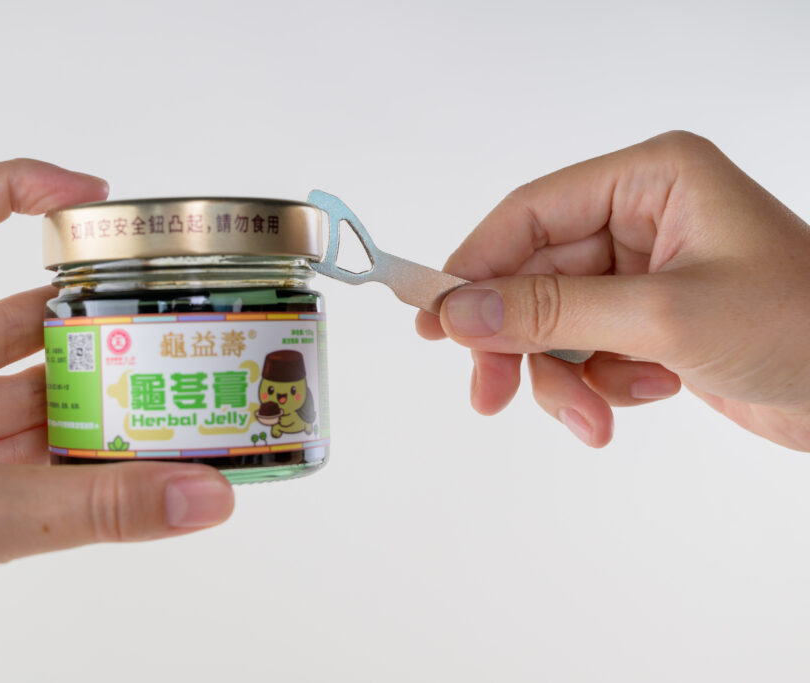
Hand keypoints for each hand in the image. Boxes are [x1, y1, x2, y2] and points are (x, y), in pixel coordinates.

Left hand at [0, 160, 234, 681]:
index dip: (15, 191)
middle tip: (156, 323)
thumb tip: (195, 492)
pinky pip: (19, 451)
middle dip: (83, 325)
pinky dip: (72, 457)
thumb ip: (92, 506)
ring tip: (161, 395)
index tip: (89, 201)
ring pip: (19, 394)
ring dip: (87, 400)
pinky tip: (127, 461)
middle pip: (2, 320)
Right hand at [417, 131, 809, 450]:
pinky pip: (590, 350)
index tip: (435, 323)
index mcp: (650, 180)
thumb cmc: (799, 327)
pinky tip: (647, 396)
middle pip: (535, 276)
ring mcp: (645, 272)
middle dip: (521, 342)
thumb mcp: (664, 315)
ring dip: (564, 376)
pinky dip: (601, 385)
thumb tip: (458, 311)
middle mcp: (642, 218)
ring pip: (558, 323)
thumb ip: (552, 311)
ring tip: (591, 419)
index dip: (475, 267)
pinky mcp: (652, 320)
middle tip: (487, 394)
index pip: (530, 215)